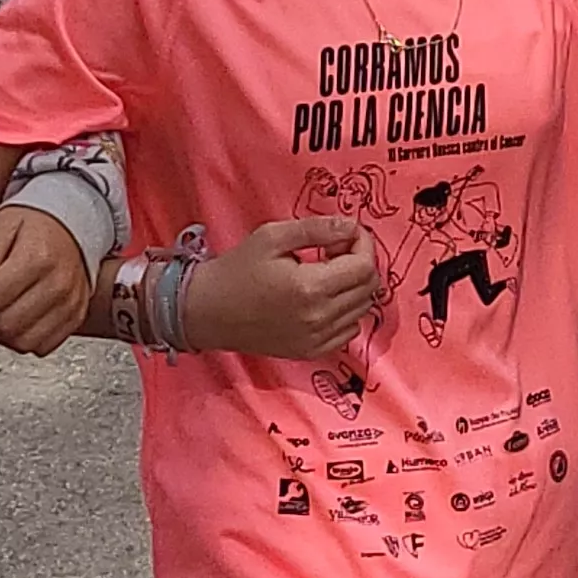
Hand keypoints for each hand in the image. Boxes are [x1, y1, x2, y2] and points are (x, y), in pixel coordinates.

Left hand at [0, 206, 91, 354]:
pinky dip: (18, 340)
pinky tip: (5, 320)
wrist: (73, 224)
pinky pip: (41, 346)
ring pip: (22, 341)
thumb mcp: (2, 224)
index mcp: (39, 257)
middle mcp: (58, 284)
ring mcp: (69, 304)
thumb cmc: (36, 222)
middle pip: (5, 324)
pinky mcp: (74, 317)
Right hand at [181, 217, 380, 359]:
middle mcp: (319, 318)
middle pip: (369, 288)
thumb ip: (317, 228)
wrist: (208, 311)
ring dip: (354, 287)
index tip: (346, 234)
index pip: (364, 266)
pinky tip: (323, 298)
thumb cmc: (236, 271)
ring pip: (363, 309)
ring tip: (326, 273)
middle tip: (335, 250)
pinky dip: (346, 312)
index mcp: (310, 287)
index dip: (363, 244)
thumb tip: (350, 225)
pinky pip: (349, 331)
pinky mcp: (311, 351)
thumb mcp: (272, 236)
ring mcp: (316, 339)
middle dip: (361, 262)